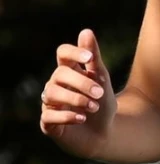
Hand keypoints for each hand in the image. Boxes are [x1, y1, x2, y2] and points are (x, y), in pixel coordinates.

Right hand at [40, 29, 116, 158]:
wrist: (106, 132)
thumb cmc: (102, 102)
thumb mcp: (102, 79)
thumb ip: (94, 57)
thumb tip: (86, 31)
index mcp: (70, 71)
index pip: (63, 53)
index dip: (73, 52)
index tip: (88, 57)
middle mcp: (56, 84)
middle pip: (59, 74)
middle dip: (81, 82)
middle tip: (100, 93)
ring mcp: (50, 103)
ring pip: (51, 94)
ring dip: (75, 99)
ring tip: (93, 107)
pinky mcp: (48, 123)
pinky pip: (48, 116)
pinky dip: (66, 116)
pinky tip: (82, 117)